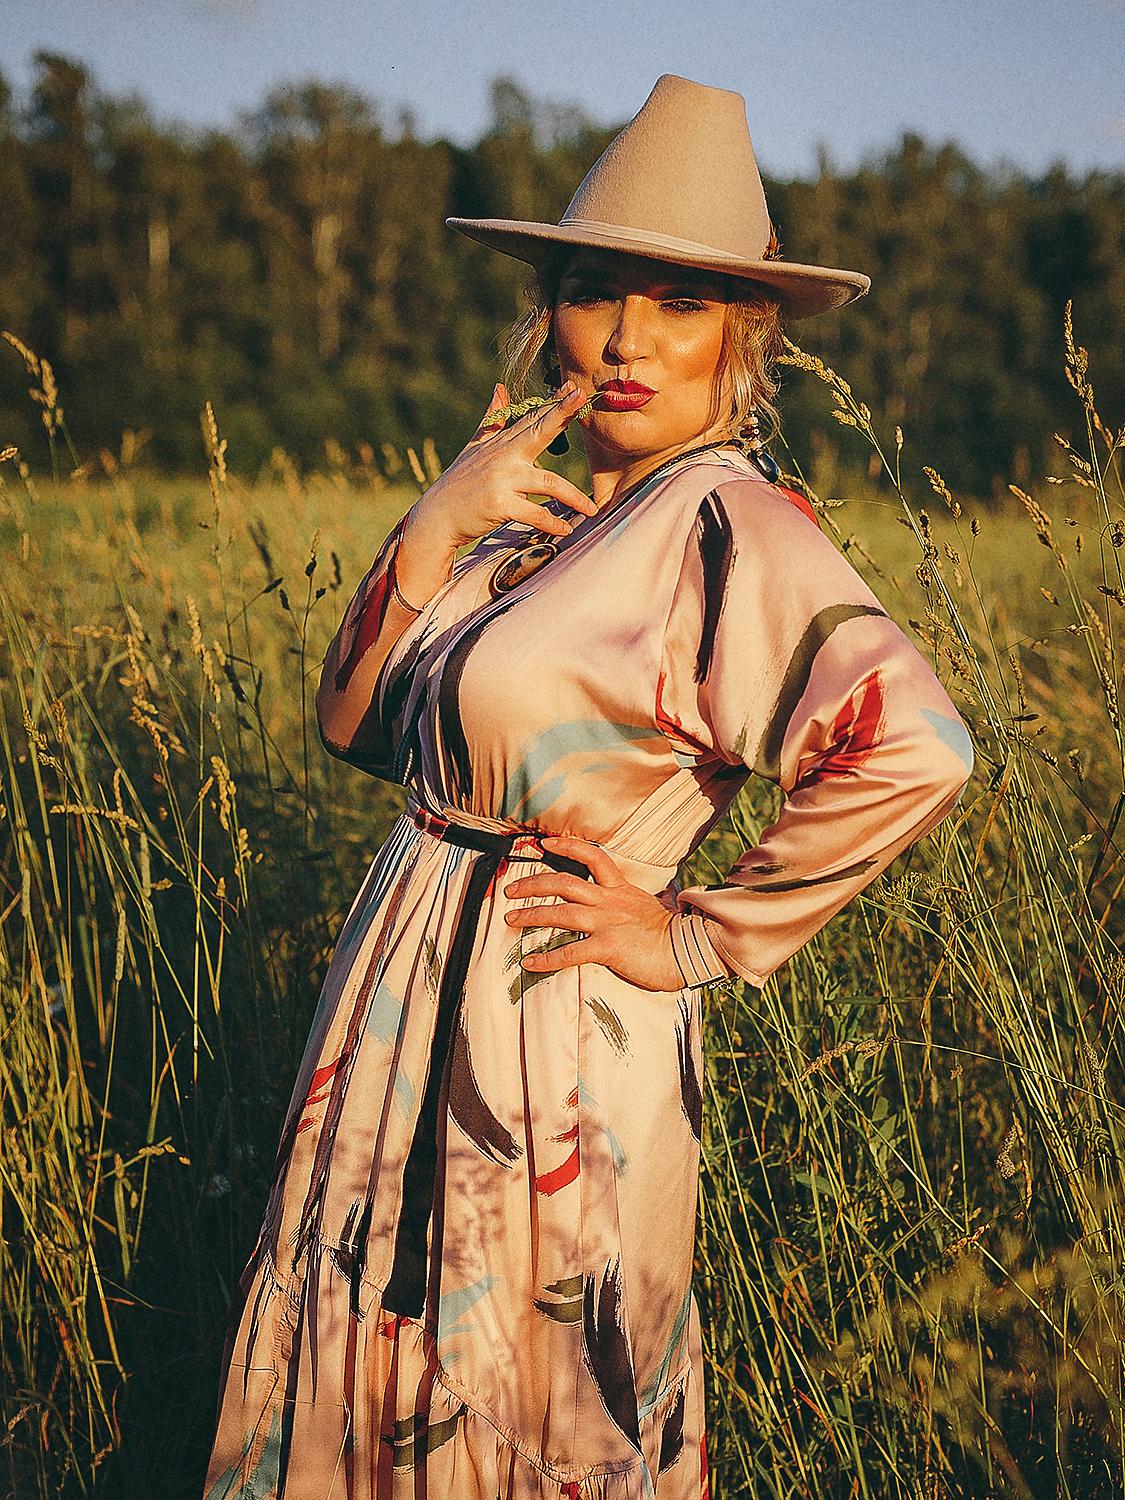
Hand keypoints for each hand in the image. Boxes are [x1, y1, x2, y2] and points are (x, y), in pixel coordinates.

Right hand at [406, 381, 596, 551]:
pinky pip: (534, 514)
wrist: (436, 516)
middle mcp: (503, 457)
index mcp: (501, 443)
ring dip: (573, 496)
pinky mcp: (499, 505)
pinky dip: (551, 523)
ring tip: (591, 509)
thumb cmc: (459, 483)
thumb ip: (492, 419)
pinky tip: (566, 529)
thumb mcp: (474, 446)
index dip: (555, 403)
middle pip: (539, 432)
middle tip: (583, 398)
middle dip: (562, 414)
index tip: (574, 387)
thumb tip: (499, 388)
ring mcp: (501, 481)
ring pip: (547, 483)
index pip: (532, 419)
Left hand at [502, 835, 684, 992]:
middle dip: (533, 884)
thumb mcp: (647, 906)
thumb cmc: (670, 934)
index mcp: (620, 889)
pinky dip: (546, 959)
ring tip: (510, 919)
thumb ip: (628, 900)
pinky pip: (569, 953)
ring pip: (560, 913)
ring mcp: (607, 923)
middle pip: (563, 883)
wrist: (688, 951)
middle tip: (511, 891)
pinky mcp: (607, 948)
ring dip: (531, 915)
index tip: (546, 843)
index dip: (568, 845)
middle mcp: (609, 901)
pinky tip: (529, 964)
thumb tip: (622, 898)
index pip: (592, 856)